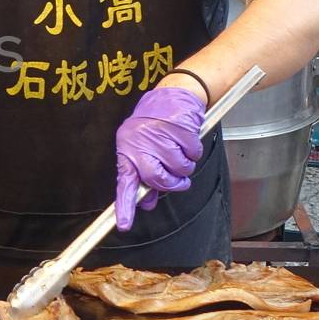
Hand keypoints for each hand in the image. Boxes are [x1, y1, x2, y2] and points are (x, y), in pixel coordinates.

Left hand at [115, 85, 206, 230]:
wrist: (174, 94)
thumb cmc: (158, 125)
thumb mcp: (145, 149)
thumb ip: (145, 175)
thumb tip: (146, 203)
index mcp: (127, 149)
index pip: (124, 181)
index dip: (125, 205)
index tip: (124, 225)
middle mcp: (140, 142)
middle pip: (157, 179)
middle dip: (171, 183)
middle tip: (177, 178)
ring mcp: (160, 135)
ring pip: (179, 169)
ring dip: (185, 166)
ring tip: (180, 150)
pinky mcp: (179, 128)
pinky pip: (193, 155)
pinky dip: (194, 151)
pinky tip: (187, 139)